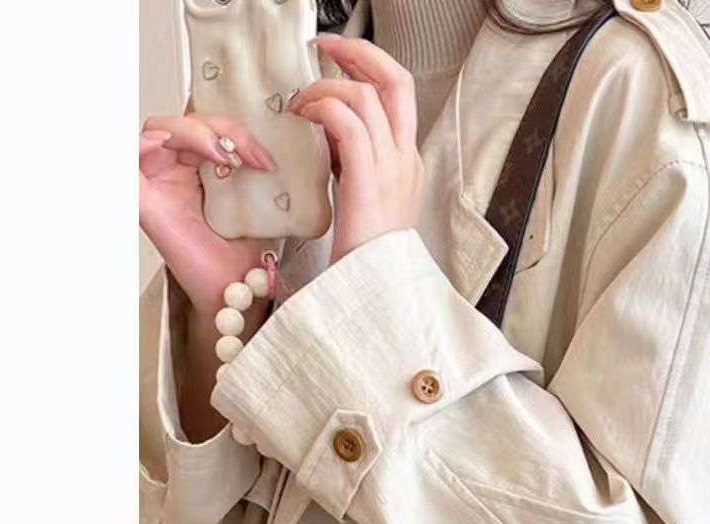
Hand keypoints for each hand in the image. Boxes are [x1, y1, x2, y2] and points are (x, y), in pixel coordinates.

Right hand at [139, 112, 276, 313]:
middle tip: (253, 158)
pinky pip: (127, 155)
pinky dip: (143, 142)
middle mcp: (173, 171)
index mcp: (198, 168)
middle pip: (186, 122)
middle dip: (222, 130)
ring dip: (195, 133)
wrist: (236, 293)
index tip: (266, 159)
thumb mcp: (257, 203)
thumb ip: (257, 169)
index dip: (235, 131)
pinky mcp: (139, 198)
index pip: (207, 126)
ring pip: (160, 129)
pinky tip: (170, 144)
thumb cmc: (241, 257)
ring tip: (227, 157)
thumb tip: (284, 143)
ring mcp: (154, 182)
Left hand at [286, 35, 423, 262]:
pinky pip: (346, 121)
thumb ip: (352, 161)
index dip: (369, 66)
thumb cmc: (365, 255)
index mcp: (407, 163)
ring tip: (302, 101)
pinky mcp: (367, 179)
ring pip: (365, 94)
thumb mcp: (363, 197)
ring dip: (326, 86)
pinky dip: (322, 107)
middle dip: (359, 52)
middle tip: (327, 48)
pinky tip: (304, 117)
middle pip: (396, 80)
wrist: (375, 290)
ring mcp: (390, 168)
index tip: (339, 58)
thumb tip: (329, 131)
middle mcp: (404, 159)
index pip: (398, 95)